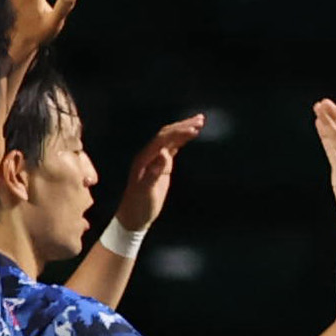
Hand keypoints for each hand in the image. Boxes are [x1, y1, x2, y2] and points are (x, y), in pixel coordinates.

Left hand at [116, 115, 205, 231]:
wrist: (134, 216)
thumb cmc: (139, 206)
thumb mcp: (146, 191)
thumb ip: (154, 172)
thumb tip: (164, 153)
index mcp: (145, 158)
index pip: (163, 139)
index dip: (178, 132)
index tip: (194, 129)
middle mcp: (149, 155)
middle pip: (167, 134)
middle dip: (183, 125)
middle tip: (201, 119)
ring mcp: (155, 160)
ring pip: (171, 139)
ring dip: (184, 129)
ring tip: (200, 122)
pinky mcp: (161, 166)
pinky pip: (173, 148)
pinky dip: (182, 140)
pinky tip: (191, 135)